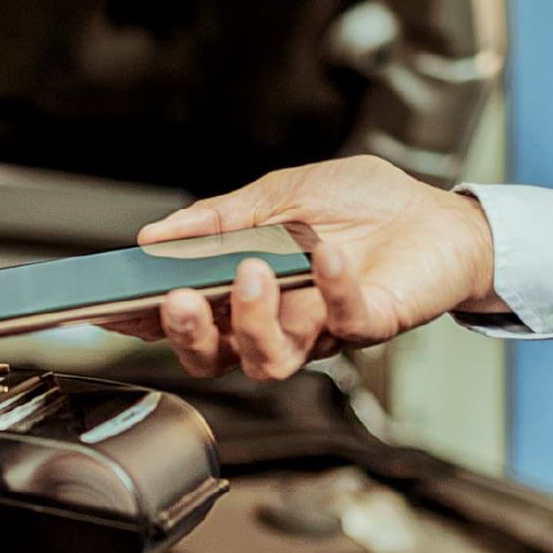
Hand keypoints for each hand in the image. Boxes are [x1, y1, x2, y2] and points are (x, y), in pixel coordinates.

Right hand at [133, 155, 503, 380]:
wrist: (439, 216)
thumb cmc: (364, 206)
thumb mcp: (280, 193)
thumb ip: (220, 217)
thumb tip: (156, 232)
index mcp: (246, 293)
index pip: (188, 318)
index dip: (147, 320)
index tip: (113, 304)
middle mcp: (278, 321)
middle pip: (217, 358)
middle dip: (191, 334)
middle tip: (179, 300)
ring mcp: (321, 330)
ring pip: (270, 359)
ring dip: (255, 319)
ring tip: (256, 270)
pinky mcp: (368, 325)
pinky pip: (341, 320)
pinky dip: (331, 286)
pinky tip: (327, 253)